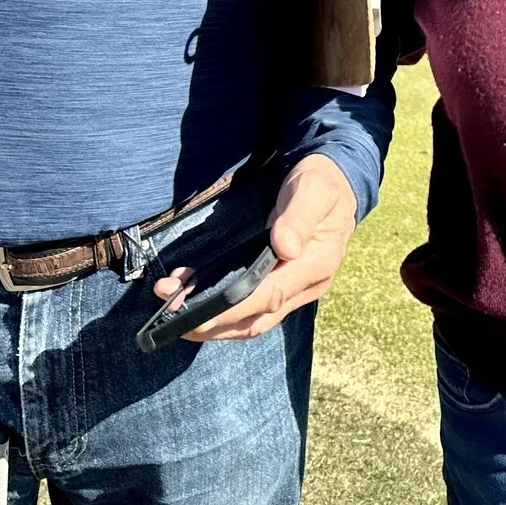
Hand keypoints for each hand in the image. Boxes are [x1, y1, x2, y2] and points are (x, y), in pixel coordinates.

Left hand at [154, 154, 357, 342]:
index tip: (197, 314)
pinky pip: (249, 307)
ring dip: (210, 321)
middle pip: (255, 320)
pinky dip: (219, 309)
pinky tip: (190, 293)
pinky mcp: (280, 285)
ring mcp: (294, 289)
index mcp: (317, 264)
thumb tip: (284, 248)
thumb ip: (299, 217)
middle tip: (169, 316)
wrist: (336, 181)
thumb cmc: (322, 183)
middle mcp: (306, 286)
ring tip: (170, 307)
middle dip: (211, 323)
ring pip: (250, 320)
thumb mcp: (314, 189)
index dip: (232, 309)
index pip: (271, 296)